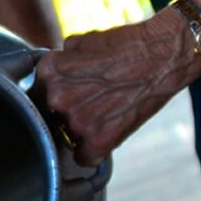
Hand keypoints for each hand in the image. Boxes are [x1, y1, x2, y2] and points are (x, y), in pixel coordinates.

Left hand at [33, 14, 200, 164]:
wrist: (166, 54)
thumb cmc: (127, 44)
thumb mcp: (80, 42)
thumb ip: (59, 63)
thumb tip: (48, 78)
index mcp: (49, 71)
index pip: (34, 95)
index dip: (49, 97)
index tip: (63, 98)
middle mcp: (59, 96)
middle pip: (48, 118)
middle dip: (63, 114)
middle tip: (88, 104)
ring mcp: (79, 120)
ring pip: (66, 138)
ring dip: (80, 131)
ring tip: (104, 112)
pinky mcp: (101, 140)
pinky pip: (84, 158)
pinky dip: (93, 151)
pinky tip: (106, 133)